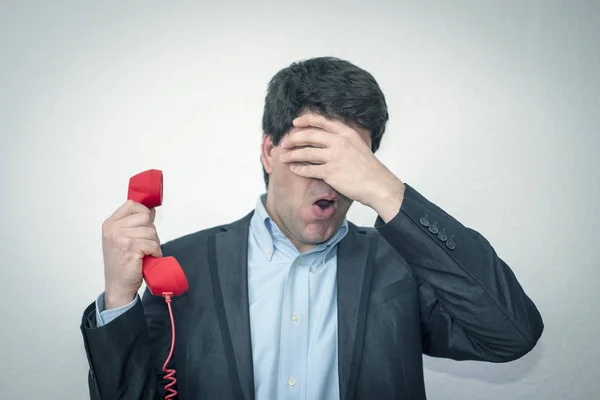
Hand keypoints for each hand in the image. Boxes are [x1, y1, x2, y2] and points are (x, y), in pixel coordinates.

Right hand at [101, 200, 161, 308]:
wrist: (118, 286)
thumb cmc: (122, 264)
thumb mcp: (123, 239)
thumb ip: (134, 224)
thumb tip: (150, 210)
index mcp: (110, 224)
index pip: (132, 205)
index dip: (144, 213)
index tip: (146, 224)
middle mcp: (113, 229)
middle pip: (145, 217)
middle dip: (151, 231)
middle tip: (145, 244)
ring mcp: (121, 238)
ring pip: (151, 231)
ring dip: (154, 243)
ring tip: (146, 253)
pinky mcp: (131, 248)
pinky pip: (153, 243)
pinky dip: (155, 252)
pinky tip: (149, 258)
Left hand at [279, 113, 404, 217]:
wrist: (377, 184)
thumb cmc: (368, 167)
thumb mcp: (358, 145)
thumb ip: (342, 139)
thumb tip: (325, 137)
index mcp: (346, 133)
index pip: (321, 121)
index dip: (305, 120)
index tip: (295, 123)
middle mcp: (339, 142)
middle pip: (309, 136)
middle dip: (293, 138)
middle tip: (284, 143)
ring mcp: (334, 157)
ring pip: (306, 153)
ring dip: (292, 154)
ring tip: (283, 157)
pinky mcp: (331, 172)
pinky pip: (309, 169)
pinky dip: (299, 168)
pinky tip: (293, 168)